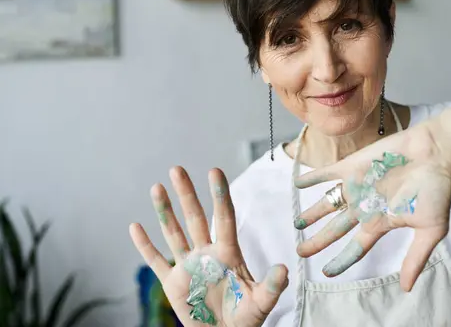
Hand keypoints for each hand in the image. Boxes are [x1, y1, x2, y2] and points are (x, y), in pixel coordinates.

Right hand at [130, 167, 288, 325]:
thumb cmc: (246, 319)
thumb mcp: (262, 302)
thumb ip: (272, 286)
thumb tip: (283, 269)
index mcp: (228, 253)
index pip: (224, 217)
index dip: (220, 194)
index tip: (214, 171)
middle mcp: (206, 253)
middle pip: (195, 217)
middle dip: (186, 193)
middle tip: (177, 169)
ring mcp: (188, 266)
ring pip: (173, 232)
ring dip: (164, 211)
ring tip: (157, 187)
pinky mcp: (172, 282)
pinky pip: (156, 260)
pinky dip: (144, 245)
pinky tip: (135, 227)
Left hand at [294, 120, 450, 291]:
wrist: (437, 153)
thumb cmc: (437, 190)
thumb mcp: (430, 230)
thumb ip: (416, 257)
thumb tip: (406, 288)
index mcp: (381, 222)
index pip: (356, 248)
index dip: (341, 260)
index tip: (326, 272)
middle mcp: (365, 206)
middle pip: (336, 229)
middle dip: (318, 241)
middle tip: (300, 251)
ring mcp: (357, 186)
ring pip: (328, 203)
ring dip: (312, 213)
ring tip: (296, 222)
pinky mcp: (353, 166)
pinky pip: (326, 173)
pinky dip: (312, 178)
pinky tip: (297, 183)